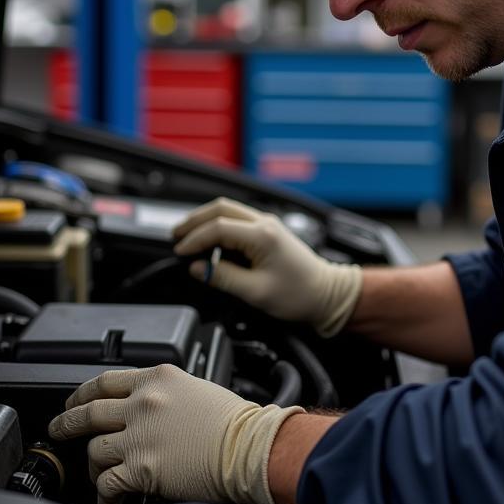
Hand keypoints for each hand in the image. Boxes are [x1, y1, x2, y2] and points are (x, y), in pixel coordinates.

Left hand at [47, 364, 302, 503]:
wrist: (249, 447)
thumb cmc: (235, 423)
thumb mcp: (197, 388)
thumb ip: (167, 393)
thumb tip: (147, 409)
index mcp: (158, 378)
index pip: (105, 381)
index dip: (82, 393)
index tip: (75, 401)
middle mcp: (144, 403)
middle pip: (88, 412)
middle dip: (67, 424)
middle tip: (60, 431)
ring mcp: (140, 436)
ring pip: (94, 450)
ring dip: (92, 466)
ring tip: (98, 476)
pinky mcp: (141, 468)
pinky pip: (107, 483)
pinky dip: (104, 495)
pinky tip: (110, 500)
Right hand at [173, 198, 362, 337]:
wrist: (326, 294)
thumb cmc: (299, 294)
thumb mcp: (255, 292)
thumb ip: (223, 278)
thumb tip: (198, 268)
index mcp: (262, 235)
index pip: (218, 228)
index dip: (195, 239)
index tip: (180, 252)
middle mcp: (265, 223)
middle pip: (220, 208)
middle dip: (194, 220)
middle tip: (176, 236)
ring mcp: (267, 224)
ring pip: (228, 210)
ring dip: (205, 219)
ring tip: (187, 235)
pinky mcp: (268, 231)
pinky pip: (237, 220)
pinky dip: (218, 225)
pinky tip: (209, 239)